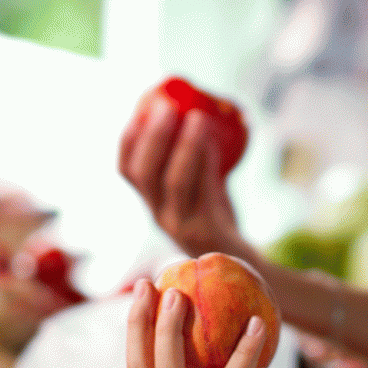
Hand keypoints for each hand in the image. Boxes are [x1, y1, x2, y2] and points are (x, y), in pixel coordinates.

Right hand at [118, 100, 248, 258]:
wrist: (240, 261)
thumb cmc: (218, 215)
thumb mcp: (200, 186)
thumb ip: (196, 158)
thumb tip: (200, 109)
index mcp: (152, 201)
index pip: (127, 170)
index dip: (129, 140)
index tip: (142, 109)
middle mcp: (159, 214)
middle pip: (144, 174)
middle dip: (154, 137)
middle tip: (169, 106)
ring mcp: (181, 226)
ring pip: (175, 182)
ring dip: (185, 145)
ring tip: (198, 117)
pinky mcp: (206, 231)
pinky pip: (204, 192)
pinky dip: (207, 162)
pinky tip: (215, 140)